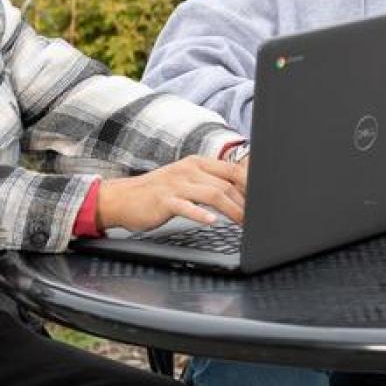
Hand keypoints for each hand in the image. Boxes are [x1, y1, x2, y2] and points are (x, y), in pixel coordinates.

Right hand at [96, 156, 247, 231]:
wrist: (123, 198)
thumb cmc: (158, 192)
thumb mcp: (185, 180)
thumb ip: (208, 183)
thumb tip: (237, 194)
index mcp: (196, 163)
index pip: (232, 170)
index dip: (250, 185)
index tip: (262, 201)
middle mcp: (188, 170)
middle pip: (226, 184)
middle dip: (245, 202)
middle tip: (256, 218)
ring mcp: (176, 185)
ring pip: (212, 194)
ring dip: (232, 210)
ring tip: (243, 223)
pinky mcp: (164, 200)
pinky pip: (186, 206)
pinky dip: (200, 214)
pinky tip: (212, 221)